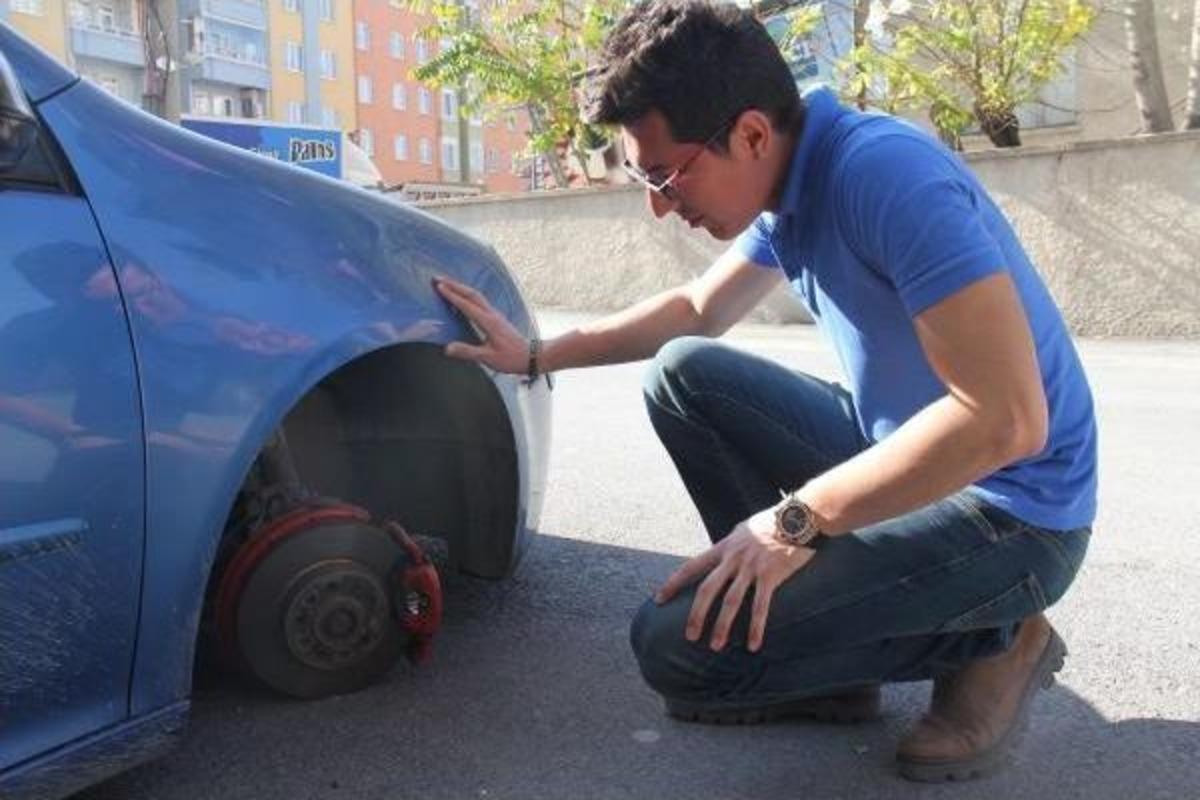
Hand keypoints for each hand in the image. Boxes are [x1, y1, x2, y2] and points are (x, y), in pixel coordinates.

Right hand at [434, 277, 529, 374]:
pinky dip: (468, 295)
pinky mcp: (497, 317)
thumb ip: (467, 352)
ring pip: (476, 295)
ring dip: (461, 287)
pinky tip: (463, 298)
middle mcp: (492, 314)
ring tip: (447, 283)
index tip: (439, 287)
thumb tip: (447, 348)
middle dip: (454, 285)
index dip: (451, 295)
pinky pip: (480, 301)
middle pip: (471, 293)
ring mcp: (495, 314)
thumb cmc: (512, 358)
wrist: (531, 356)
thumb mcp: (488, 358)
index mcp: (488, 322)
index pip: (466, 305)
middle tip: (437, 278)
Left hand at [655, 506, 815, 652]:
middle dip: (696, 614)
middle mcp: (733, 558)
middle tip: (689, 636)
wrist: (799, 517)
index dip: (673, 583)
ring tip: (715, 645)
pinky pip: (760, 606)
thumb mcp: (744, 531)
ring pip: (730, 601)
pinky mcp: (771, 575)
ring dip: (721, 626)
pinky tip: (752, 644)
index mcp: (724, 547)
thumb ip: (731, 547)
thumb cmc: (773, 524)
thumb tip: (722, 559)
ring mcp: (751, 566)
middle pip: (707, 589)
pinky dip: (755, 627)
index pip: (691, 566)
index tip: (659, 599)